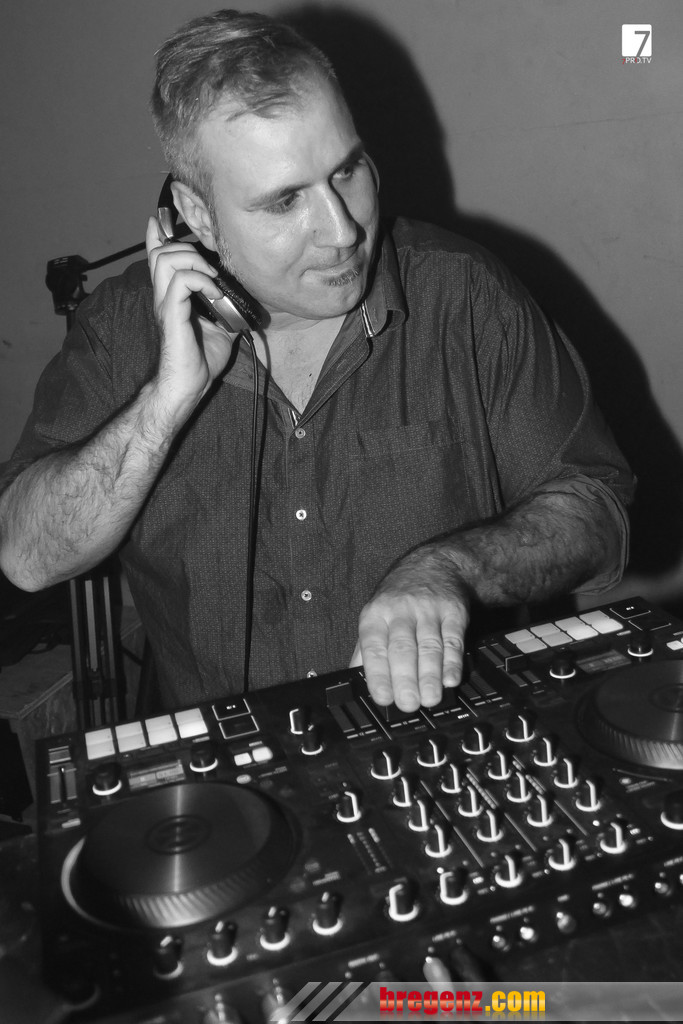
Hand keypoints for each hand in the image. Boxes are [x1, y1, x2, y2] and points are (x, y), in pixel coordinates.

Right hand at [145, 217, 237, 415]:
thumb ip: (223, 307)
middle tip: (208, 267)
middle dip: (186, 248)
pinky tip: (214, 294)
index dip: (156, 236)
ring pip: (166, 259)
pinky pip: (182, 281)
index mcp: (171, 296)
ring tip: (211, 278)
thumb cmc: (200, 360)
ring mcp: (165, 303)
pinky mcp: (172, 313)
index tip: (160, 220)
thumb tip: (239, 298)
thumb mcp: (220, 327)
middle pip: (161, 251)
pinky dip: (202, 281)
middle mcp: (163, 296)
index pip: (156, 258)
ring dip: (193, 261)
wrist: (189, 384)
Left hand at [350, 552, 468, 711]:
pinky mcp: (453, 612)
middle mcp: (400, 611)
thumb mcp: (375, 616)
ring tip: (430, 699)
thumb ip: (365, 650)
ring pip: (429, 646)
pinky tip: (450, 679)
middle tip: (408, 704)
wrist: (434, 565)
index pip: (374, 647)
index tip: (382, 698)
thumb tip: (354, 682)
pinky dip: (452, 661)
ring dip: (430, 676)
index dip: (378, 674)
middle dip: (405, 679)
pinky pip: (453, 639)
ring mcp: (428, 610)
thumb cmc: (398, 600)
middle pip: (402, 648)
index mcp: (376, 615)